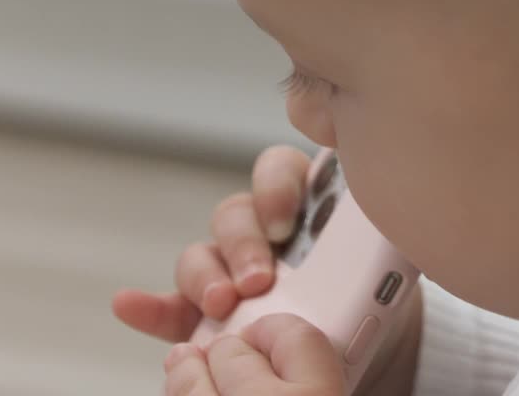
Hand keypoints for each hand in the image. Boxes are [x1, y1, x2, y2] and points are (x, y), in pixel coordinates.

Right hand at [111, 144, 423, 395]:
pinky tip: (131, 305)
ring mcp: (230, 270)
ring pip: (201, 254)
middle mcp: (262, 231)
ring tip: (220, 304)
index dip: (279, 188)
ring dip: (204, 275)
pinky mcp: (205, 313)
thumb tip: (388, 241)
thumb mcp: (385, 265)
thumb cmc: (377, 293)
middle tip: (259, 279)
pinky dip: (148, 306)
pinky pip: (169, 304)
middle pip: (236, 214)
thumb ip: (373, 246)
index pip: (281, 172)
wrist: (370, 346)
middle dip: (243, 244)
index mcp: (307, 205)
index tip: (287, 222)